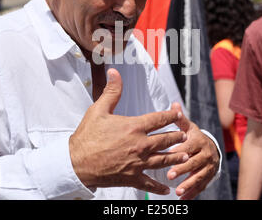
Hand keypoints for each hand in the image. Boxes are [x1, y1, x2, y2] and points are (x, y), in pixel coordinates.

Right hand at [69, 68, 188, 194]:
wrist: (76, 162)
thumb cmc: (87, 135)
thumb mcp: (98, 109)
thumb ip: (111, 91)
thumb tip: (114, 72)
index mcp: (134, 127)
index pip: (159, 119)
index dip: (171, 115)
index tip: (178, 114)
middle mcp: (141, 145)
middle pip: (166, 140)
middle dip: (177, 137)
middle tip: (185, 136)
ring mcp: (138, 163)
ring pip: (164, 160)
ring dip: (176, 158)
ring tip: (185, 156)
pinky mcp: (132, 177)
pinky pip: (150, 183)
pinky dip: (159, 187)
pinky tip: (167, 189)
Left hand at [167, 102, 219, 199]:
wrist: (210, 148)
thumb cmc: (193, 137)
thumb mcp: (188, 127)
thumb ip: (179, 119)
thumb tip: (174, 104)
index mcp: (199, 141)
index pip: (189, 146)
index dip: (180, 151)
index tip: (170, 156)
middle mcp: (206, 154)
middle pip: (194, 163)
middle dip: (182, 170)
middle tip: (170, 176)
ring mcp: (209, 167)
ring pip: (199, 176)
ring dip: (188, 184)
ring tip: (177, 191)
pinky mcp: (209, 177)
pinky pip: (201, 186)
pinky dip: (192, 193)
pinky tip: (183, 198)